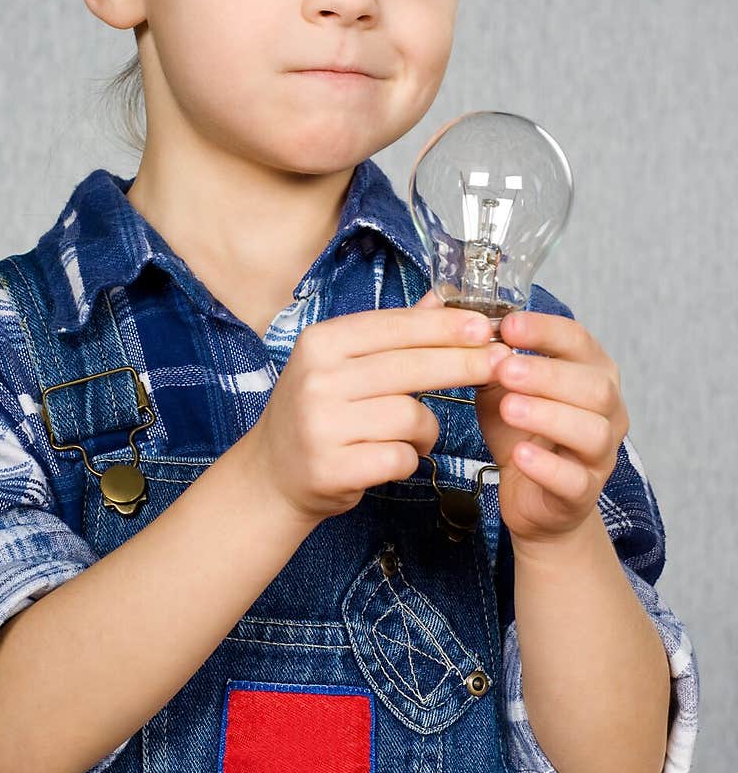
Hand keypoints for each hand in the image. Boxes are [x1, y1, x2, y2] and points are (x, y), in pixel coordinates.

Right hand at [247, 295, 505, 524]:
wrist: (273, 475)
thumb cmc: (318, 412)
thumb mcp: (342, 362)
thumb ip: (392, 333)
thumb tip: (441, 298)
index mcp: (321, 342)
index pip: (396, 327)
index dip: (445, 327)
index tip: (484, 328)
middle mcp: (317, 378)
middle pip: (411, 368)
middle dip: (463, 365)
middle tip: (499, 365)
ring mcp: (321, 425)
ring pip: (411, 416)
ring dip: (427, 429)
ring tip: (417, 435)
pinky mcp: (332, 468)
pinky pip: (400, 457)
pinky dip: (410, 458)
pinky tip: (397, 457)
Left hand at [471, 307, 629, 545]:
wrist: (530, 495)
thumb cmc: (520, 431)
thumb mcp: (498, 385)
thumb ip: (484, 351)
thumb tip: (443, 306)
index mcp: (589, 372)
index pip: (578, 340)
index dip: (545, 331)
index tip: (507, 325)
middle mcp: (607, 410)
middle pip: (594, 386)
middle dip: (547, 375)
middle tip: (504, 369)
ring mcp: (600, 454)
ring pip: (592, 431)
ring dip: (548, 416)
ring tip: (509, 408)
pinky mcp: (584, 493)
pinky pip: (575, 480)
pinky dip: (547, 467)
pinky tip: (519, 456)